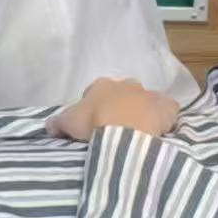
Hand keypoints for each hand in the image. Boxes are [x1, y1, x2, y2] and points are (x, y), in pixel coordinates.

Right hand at [47, 78, 178, 142]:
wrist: (124, 132)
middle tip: (119, 128)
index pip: (97, 92)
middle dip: (123, 106)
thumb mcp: (67, 123)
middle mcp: (125, 84)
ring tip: (141, 133)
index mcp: (101, 85)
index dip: (96, 107)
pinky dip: (166, 117)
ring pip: (146, 100)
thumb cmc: (93, 123)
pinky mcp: (166, 107)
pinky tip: (161, 131)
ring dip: (144, 112)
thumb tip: (49, 126)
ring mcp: (148, 94)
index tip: (95, 123)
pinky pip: (168, 110)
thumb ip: (57, 122)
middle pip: (124, 94)